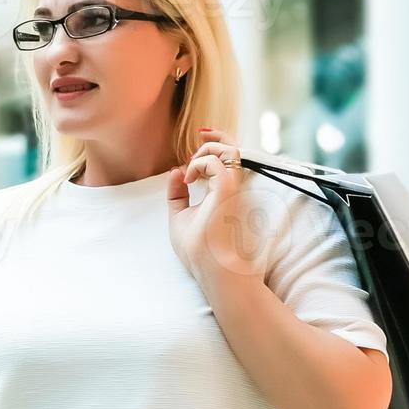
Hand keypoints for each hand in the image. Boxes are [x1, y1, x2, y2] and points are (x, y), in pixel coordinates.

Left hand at [166, 129, 264, 290]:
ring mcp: (232, 189)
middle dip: (215, 136)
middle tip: (198, 137)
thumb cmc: (198, 251)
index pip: (227, 160)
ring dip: (205, 151)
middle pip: (233, 148)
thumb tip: (175, 171)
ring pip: (229, 149)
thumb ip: (177, 195)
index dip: (216, 145)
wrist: (212, 271)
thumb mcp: (180, 217)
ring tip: (190, 169)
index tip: (197, 144)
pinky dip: (199, 164)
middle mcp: (232, 189)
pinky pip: (216, 161)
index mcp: (224, 193)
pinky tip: (188, 180)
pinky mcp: (227, 191)